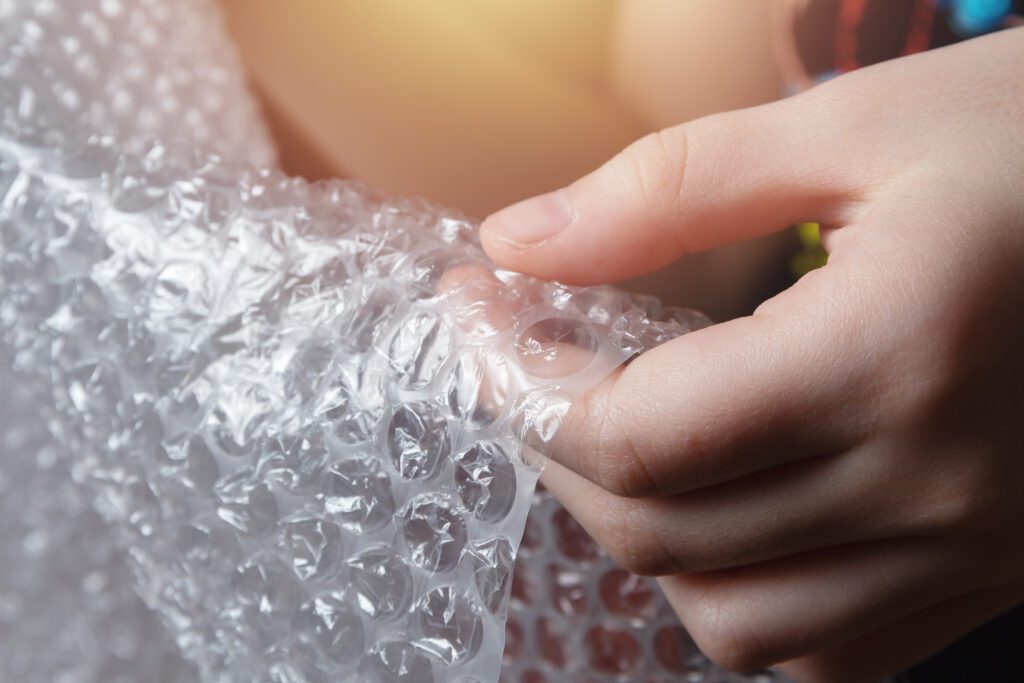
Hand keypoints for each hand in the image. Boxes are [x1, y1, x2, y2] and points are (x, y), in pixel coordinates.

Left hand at [480, 29, 1023, 682]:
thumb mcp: (858, 126)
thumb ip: (666, 190)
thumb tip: (517, 242)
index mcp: (889, 357)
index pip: (635, 435)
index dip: (516, 380)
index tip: (477, 313)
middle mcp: (930, 484)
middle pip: (660, 533)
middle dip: (552, 445)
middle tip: (525, 359)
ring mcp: (970, 548)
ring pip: (734, 621)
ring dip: (638, 537)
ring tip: (617, 438)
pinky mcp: (991, 570)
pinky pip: (830, 651)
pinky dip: (741, 602)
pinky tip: (725, 519)